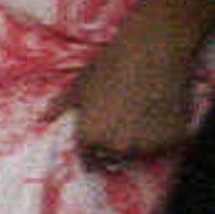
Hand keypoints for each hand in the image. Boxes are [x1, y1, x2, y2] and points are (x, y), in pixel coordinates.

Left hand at [70, 8, 200, 165]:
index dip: (93, 155)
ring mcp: (146, 145)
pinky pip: (169, 143)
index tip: (98, 153)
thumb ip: (61, 106)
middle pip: (116, 156)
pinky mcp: (172, 139)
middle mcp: (116, 147)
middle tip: (126, 120)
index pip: (89, 161)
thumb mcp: (79, 86)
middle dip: (118, 144)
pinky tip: (164, 111)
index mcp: (89, 138)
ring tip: (145, 112)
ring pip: (143, 151)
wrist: (151, 52)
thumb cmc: (109, 66)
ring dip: (144, 141)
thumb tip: (42, 118)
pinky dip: (168, 134)